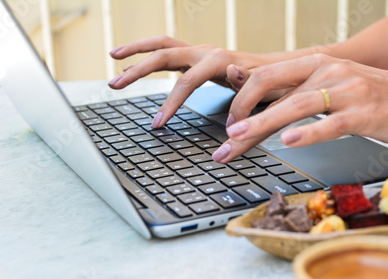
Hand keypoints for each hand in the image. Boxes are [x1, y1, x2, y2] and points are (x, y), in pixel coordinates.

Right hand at [108, 35, 283, 127]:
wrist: (274, 70)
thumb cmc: (268, 83)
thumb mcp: (261, 88)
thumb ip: (244, 82)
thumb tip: (231, 72)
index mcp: (218, 60)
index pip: (186, 82)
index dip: (170, 103)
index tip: (157, 123)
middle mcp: (204, 51)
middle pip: (163, 55)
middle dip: (137, 70)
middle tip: (115, 84)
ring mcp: (199, 52)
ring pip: (161, 45)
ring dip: (136, 51)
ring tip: (113, 56)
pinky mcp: (196, 56)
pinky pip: (167, 49)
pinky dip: (148, 53)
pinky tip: (133, 61)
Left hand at [212, 53, 387, 162]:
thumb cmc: (373, 99)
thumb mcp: (333, 88)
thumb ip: (300, 94)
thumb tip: (265, 113)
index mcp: (315, 64)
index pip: (266, 76)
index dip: (241, 97)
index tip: (228, 123)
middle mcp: (327, 72)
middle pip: (272, 88)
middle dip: (242, 113)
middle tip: (225, 139)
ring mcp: (346, 91)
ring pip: (296, 105)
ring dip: (262, 124)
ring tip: (239, 139)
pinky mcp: (364, 113)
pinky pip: (330, 123)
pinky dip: (307, 133)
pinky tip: (288, 142)